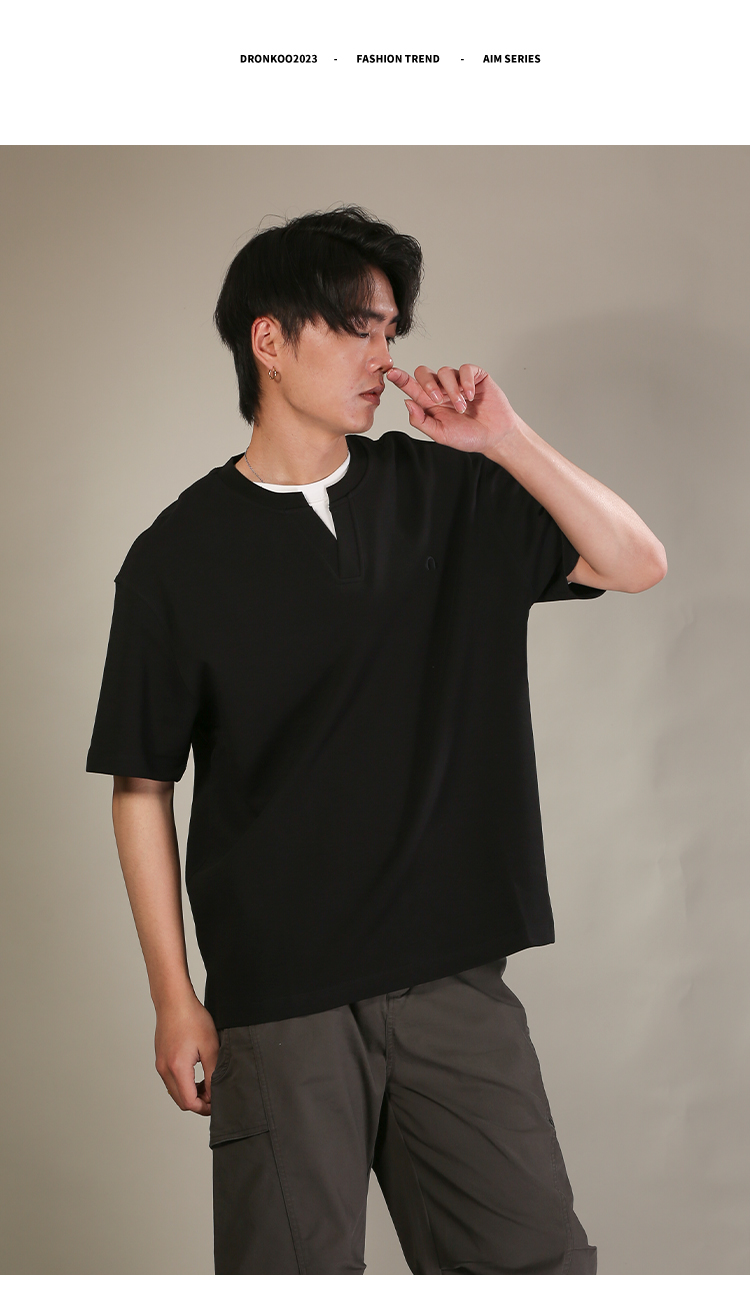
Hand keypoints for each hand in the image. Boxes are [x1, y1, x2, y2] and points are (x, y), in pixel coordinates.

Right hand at [154, 993, 220, 1115]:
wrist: (174, 1001)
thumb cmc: (192, 1018)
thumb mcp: (210, 1047)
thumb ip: (212, 1073)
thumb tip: (213, 1093)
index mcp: (177, 1068)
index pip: (189, 1102)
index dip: (205, 1107)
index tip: (217, 1101)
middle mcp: (165, 1069)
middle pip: (180, 1101)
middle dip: (198, 1103)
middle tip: (214, 1095)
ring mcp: (160, 1064)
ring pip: (175, 1091)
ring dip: (190, 1093)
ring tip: (207, 1084)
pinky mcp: (160, 1059)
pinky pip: (171, 1080)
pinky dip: (183, 1084)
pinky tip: (196, 1074)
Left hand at [385, 364, 518, 454]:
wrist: (495, 437)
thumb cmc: (468, 436)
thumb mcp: (440, 434)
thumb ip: (422, 421)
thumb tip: (407, 403)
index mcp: (430, 403)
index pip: (411, 386)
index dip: (400, 378)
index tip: (391, 373)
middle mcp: (441, 389)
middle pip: (424, 373)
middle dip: (427, 384)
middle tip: (437, 399)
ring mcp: (458, 382)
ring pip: (444, 371)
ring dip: (451, 391)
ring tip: (461, 407)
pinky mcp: (474, 376)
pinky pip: (465, 369)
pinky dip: (466, 382)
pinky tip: (470, 396)